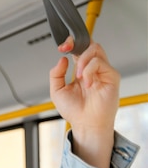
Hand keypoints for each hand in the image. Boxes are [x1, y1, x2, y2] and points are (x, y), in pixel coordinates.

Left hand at [50, 37, 118, 167]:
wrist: (85, 124)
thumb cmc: (74, 110)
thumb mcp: (57, 91)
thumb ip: (56, 74)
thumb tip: (62, 59)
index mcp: (81, 70)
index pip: (79, 50)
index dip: (71, 44)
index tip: (61, 46)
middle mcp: (93, 69)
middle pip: (89, 44)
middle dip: (76, 44)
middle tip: (66, 49)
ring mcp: (103, 71)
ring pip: (95, 49)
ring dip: (81, 60)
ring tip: (77, 76)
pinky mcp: (111, 76)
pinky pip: (99, 63)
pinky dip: (88, 71)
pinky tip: (86, 84)